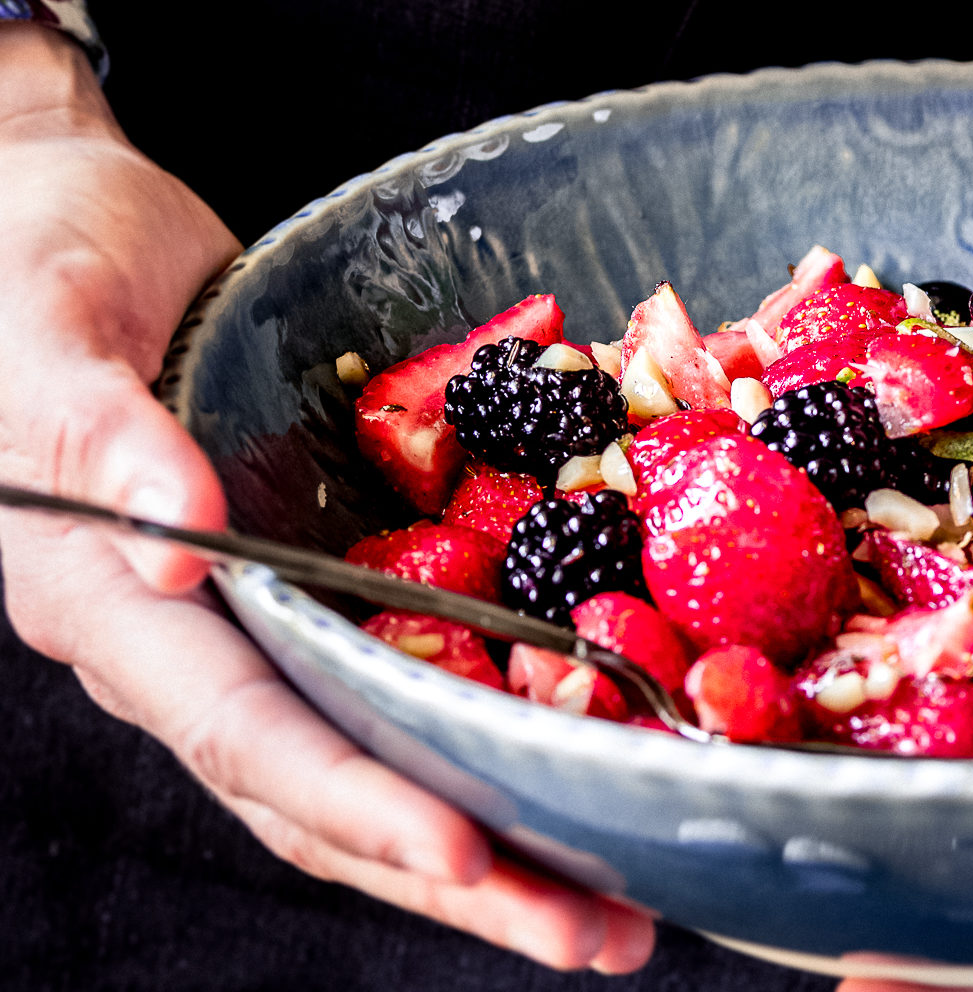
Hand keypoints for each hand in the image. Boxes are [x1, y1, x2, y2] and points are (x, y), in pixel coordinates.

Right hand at [0, 23, 652, 973]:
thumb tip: (175, 549)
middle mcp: (201, 643)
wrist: (83, 231)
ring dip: (499, 834)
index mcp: (113, 608)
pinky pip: (416, 667)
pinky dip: (492, 725)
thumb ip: (97, 433)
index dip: (354, 800)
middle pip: (333, 790)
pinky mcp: (332, 574)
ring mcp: (272, 617)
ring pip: (386, 754)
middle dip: (461, 875)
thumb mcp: (47, 327)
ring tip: (616, 904)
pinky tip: (581, 758)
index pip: (246, 732)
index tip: (465, 853)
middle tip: (594, 938)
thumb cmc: (34, 263)